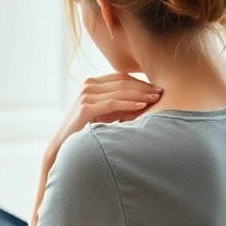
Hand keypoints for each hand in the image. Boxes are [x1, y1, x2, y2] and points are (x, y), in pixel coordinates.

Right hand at [32, 74, 161, 222]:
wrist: (64, 147)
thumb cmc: (87, 132)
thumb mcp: (105, 114)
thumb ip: (120, 104)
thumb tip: (148, 100)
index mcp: (93, 83)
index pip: (122, 78)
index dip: (141, 82)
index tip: (157, 89)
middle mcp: (88, 85)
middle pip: (123, 82)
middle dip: (144, 87)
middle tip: (161, 93)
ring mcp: (85, 95)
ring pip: (120, 91)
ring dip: (140, 95)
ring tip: (155, 99)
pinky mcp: (85, 108)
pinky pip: (113, 103)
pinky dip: (129, 104)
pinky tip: (142, 106)